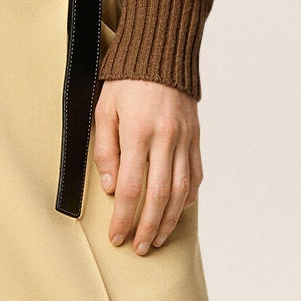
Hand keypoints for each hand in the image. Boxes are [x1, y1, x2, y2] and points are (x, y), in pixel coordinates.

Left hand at [93, 78, 202, 252]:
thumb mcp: (104, 110)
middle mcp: (164, 139)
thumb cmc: (126, 81)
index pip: (129, 188)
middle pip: (158, 196)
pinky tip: (177, 211)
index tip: (116, 237)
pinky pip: (195, 174)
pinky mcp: (195, 138)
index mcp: (138, 133)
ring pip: (180, 191)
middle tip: (138, 248)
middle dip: (147, 227)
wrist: (162, 53)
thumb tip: (109, 188)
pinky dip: (188, 197)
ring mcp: (184, 139)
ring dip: (169, 220)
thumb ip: (105, 150)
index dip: (122, 218)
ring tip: (156, 238)